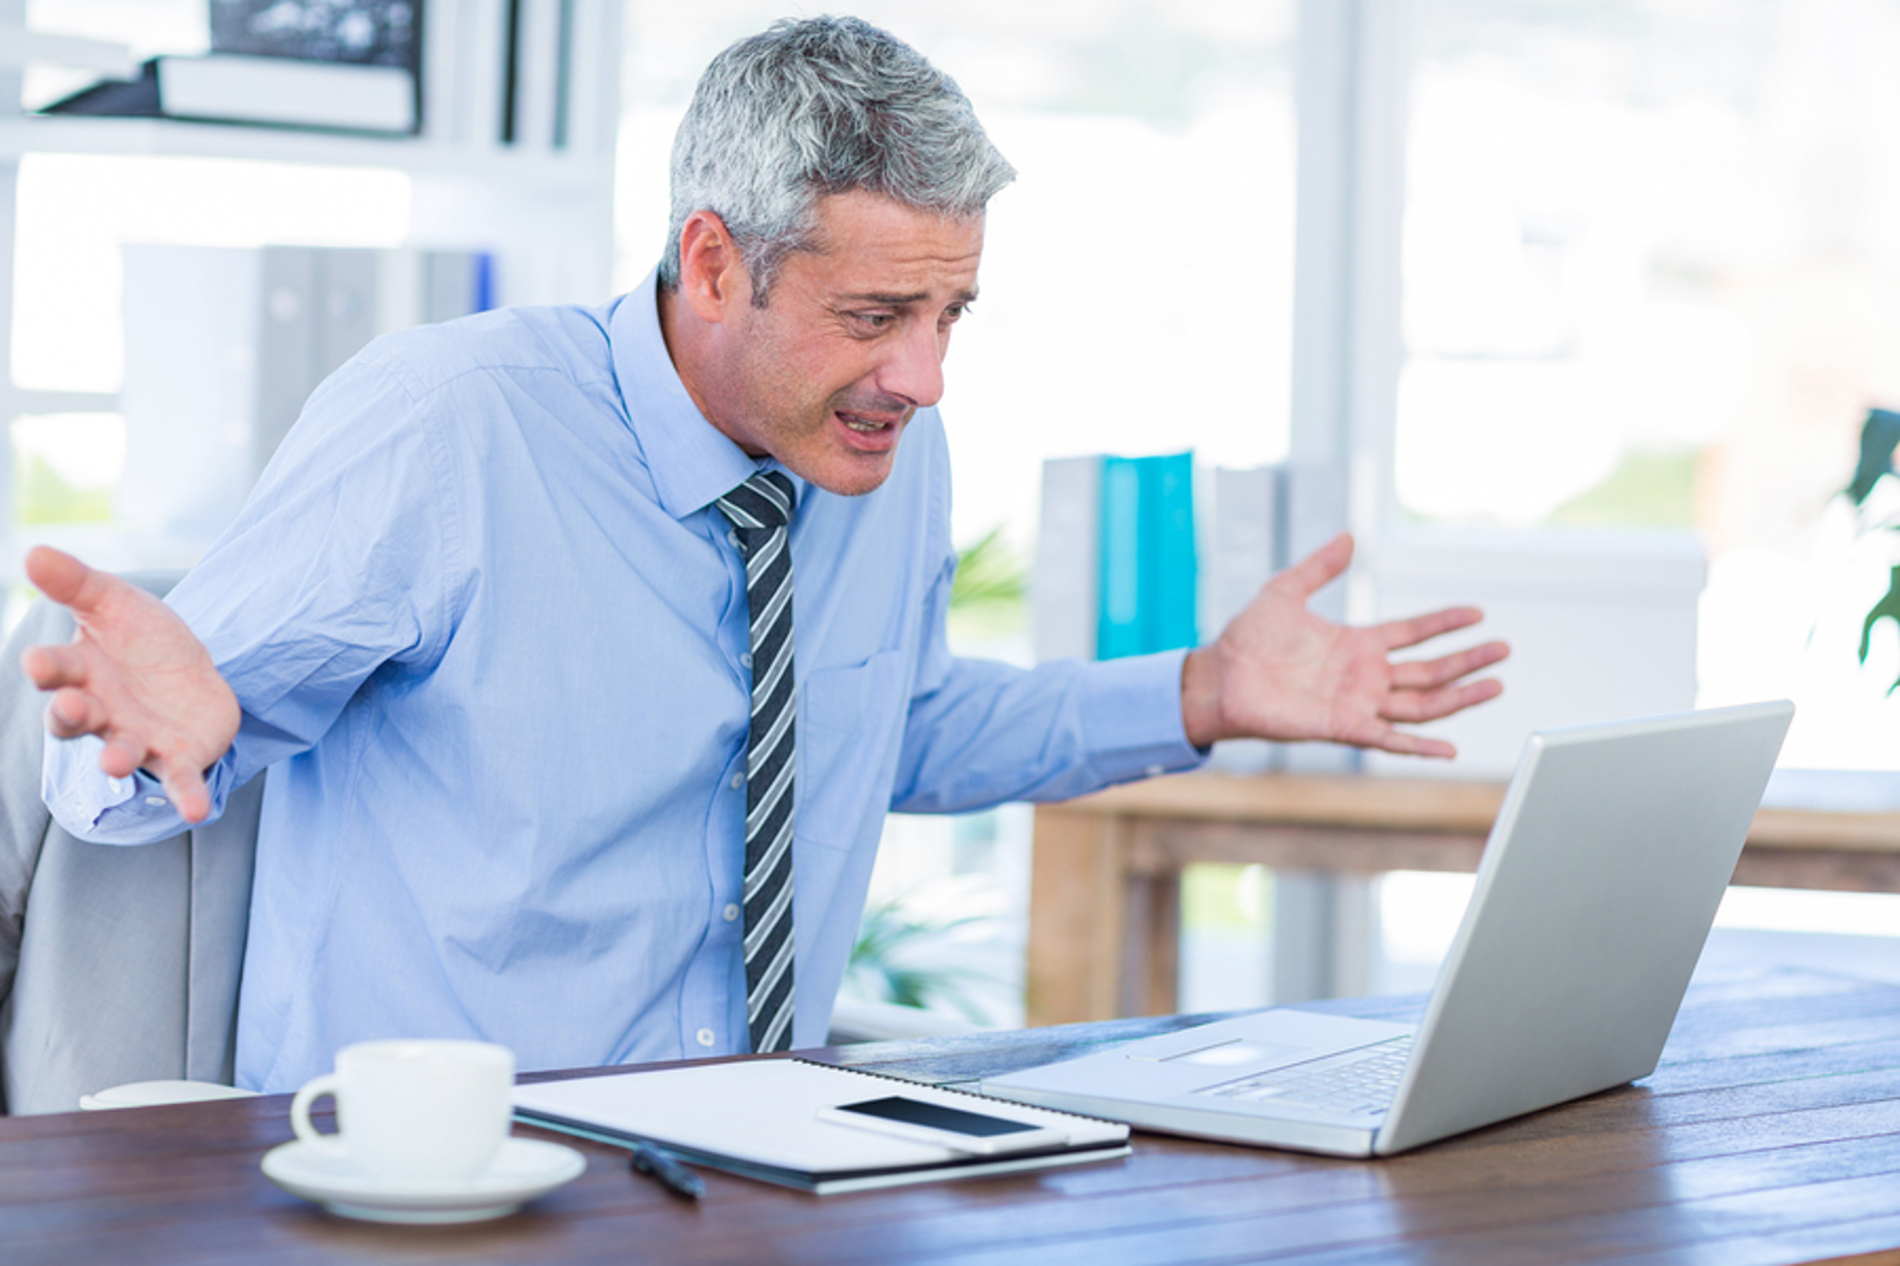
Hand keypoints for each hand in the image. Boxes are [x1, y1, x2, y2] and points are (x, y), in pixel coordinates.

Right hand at [19, 547, 238, 822]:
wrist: (193, 671)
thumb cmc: (142, 638)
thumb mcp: (116, 602)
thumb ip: (77, 584)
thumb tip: (34, 551)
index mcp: (80, 672)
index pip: (56, 670)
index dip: (47, 667)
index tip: (38, 662)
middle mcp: (101, 712)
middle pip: (77, 718)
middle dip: (72, 715)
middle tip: (71, 707)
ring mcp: (137, 738)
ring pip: (120, 753)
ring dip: (116, 760)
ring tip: (114, 764)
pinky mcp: (177, 757)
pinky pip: (179, 780)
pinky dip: (184, 796)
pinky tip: (195, 811)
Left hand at [1180, 533, 1507, 757]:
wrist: (1220, 677)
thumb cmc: (1248, 638)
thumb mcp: (1286, 590)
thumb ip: (1319, 566)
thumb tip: (1349, 537)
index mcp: (1357, 644)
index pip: (1414, 633)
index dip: (1446, 623)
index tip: (1478, 614)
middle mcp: (1364, 675)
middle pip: (1430, 670)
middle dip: (1468, 660)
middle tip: (1505, 650)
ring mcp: (1358, 703)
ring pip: (1422, 704)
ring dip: (1460, 697)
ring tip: (1497, 685)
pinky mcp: (1343, 727)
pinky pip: (1390, 739)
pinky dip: (1420, 746)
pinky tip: (1451, 747)